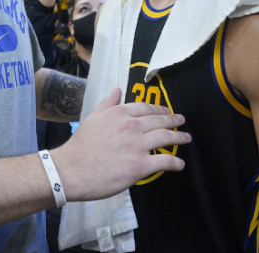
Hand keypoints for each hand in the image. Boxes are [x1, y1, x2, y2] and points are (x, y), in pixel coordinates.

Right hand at [50, 88, 190, 200]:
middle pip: (160, 121)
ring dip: (179, 138)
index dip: (160, 109)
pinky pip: (165, 161)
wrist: (72, 170)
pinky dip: (176, 162)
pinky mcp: (141, 165)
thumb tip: (117, 90)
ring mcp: (138, 145)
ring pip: (167, 137)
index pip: (146, 108)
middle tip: (182, 122)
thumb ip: (107, 104)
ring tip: (186, 139)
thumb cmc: (80, 146)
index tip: (167, 112)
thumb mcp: (92, 118)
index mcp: (120, 113)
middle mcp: (132, 126)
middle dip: (174, 121)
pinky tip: (180, 164)